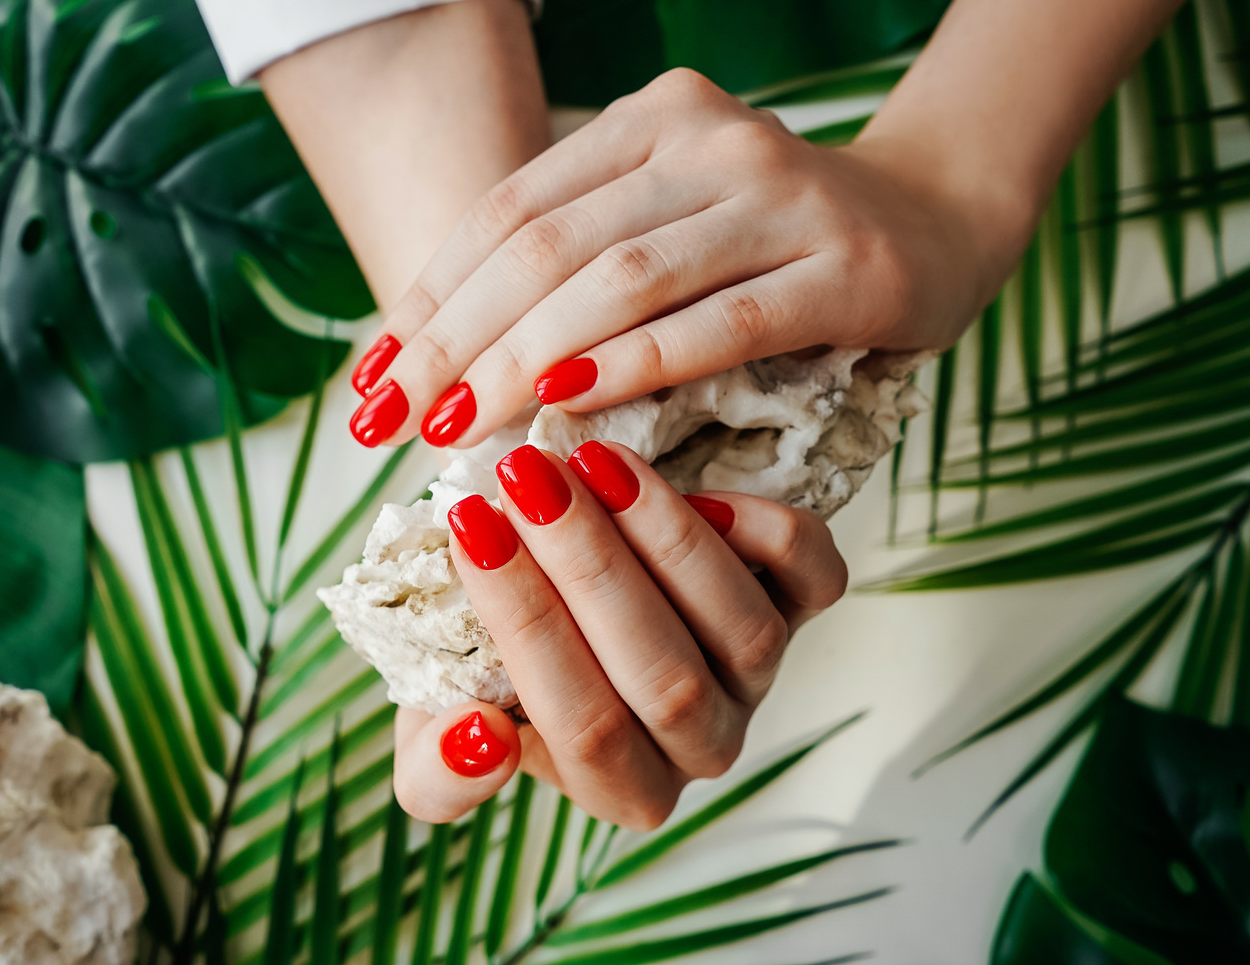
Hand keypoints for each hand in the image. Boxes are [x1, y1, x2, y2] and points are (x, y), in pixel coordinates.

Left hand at [345, 66, 1016, 449]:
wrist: (941, 221)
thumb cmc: (777, 246)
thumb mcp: (669, 226)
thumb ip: (578, 264)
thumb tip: (447, 363)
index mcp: (648, 120)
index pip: (507, 211)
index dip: (426, 299)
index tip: (371, 383)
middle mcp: (709, 139)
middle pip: (547, 246)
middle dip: (453, 341)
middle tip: (393, 423)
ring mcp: (782, 196)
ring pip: (622, 280)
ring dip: (524, 361)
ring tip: (459, 431)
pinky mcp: (847, 267)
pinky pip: (721, 322)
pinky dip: (636, 366)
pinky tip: (570, 410)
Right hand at [390, 441, 845, 828]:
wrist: (559, 600)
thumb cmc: (493, 669)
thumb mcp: (435, 726)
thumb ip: (439, 770)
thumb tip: (480, 737)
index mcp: (621, 788)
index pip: (584, 727)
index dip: (526, 623)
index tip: (470, 527)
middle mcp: (702, 744)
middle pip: (665, 677)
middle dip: (589, 566)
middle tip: (526, 476)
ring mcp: (758, 677)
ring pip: (742, 630)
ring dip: (666, 537)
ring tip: (593, 462)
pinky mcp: (800, 608)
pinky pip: (815, 580)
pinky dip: (769, 534)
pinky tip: (700, 489)